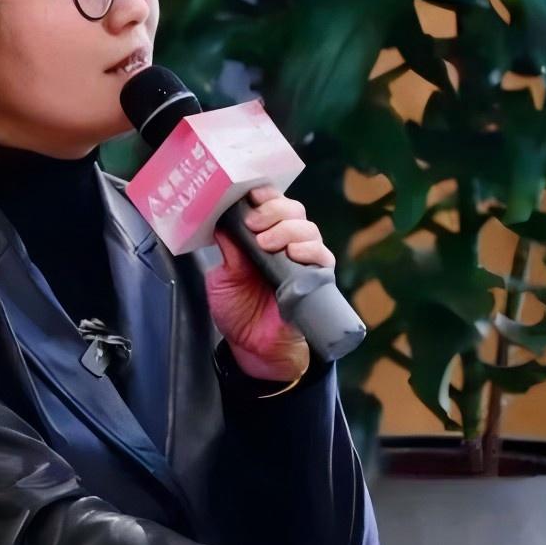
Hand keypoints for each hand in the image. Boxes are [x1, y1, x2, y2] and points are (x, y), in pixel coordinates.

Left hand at [204, 185, 336, 382]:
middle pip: (293, 211)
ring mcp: (303, 260)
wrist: (252, 348)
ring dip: (288, 229)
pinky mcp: (316, 280)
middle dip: (275, 210)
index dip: (264, 196)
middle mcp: (285, 244)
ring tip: (268, 243)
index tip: (251, 196)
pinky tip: (293, 253)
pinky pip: (322, 257)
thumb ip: (228, 254)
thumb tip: (223, 224)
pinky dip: (310, 250)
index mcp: (261, 237)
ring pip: (308, 229)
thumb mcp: (223, 280)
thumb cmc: (237, 311)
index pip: (270, 205)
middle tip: (255, 223)